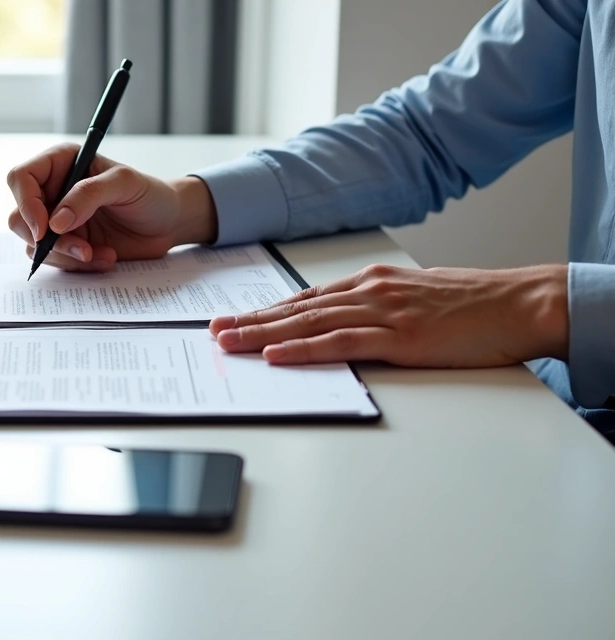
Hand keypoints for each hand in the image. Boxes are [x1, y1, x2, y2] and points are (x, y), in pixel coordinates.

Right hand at [6, 144, 215, 270]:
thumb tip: (55, 222)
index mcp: (60, 163)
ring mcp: (57, 221)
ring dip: (66, 254)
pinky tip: (104, 257)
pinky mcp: (66, 245)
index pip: (21, 178)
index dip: (26, 203)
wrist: (168, 224)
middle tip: (80, 247)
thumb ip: (88, 195)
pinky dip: (78, 265)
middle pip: (19, 216)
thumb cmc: (150, 195)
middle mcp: (52, 191)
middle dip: (46, 239)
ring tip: (99, 252)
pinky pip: (55, 260)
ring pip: (33, 245)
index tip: (45, 229)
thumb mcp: (124, 184)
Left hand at [209, 264, 569, 366]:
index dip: (267, 311)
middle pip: (297, 309)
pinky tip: (276, 354)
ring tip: (229, 343)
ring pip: (309, 323)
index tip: (234, 319)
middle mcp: (370, 291)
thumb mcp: (415, 300)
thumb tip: (343, 326)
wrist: (521, 302)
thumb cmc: (474, 306)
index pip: (306, 298)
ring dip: (263, 335)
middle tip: (213, 331)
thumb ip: (377, 310)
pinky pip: (341, 344)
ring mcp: (383, 313)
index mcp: (372, 282)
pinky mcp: (400, 337)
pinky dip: (304, 349)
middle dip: (251, 321)